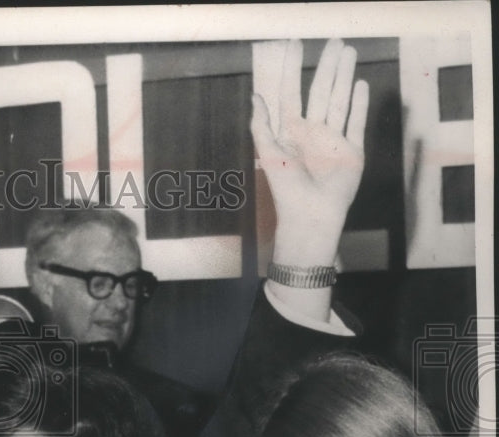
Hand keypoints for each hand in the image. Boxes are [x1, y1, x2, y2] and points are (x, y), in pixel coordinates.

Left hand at [252, 38, 368, 264]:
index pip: (290, 93)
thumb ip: (261, 125)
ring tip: (349, 52)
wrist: (310, 216)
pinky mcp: (352, 151)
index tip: (294, 45)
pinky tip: (360, 84)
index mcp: (289, 132)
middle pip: (320, 91)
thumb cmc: (286, 189)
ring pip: (339, 100)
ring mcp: (333, 140)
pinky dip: (359, 104)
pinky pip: (356, 122)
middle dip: (327, 66)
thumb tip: (255, 95)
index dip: (291, 70)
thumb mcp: (268, 154)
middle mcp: (311, 132)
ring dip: (344, 77)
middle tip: (334, 40)